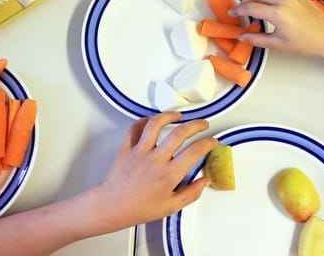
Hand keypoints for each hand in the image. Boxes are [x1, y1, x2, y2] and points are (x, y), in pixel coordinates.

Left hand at [98, 112, 217, 225]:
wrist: (112, 207)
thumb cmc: (139, 208)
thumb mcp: (171, 206)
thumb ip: (191, 193)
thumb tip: (204, 181)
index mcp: (169, 174)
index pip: (195, 151)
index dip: (208, 143)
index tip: (211, 141)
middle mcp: (155, 159)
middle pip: (180, 133)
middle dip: (196, 125)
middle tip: (202, 124)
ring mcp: (140, 151)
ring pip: (155, 124)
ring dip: (169, 116)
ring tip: (178, 115)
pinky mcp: (126, 148)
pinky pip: (135, 128)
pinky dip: (144, 121)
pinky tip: (152, 121)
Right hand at [229, 0, 323, 56]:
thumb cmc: (306, 42)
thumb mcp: (277, 44)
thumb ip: (256, 39)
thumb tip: (242, 37)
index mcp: (278, 14)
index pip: (251, 7)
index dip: (238, 10)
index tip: (232, 13)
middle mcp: (284, 1)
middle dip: (245, 0)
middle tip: (240, 9)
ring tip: (252, 4)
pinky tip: (268, 4)